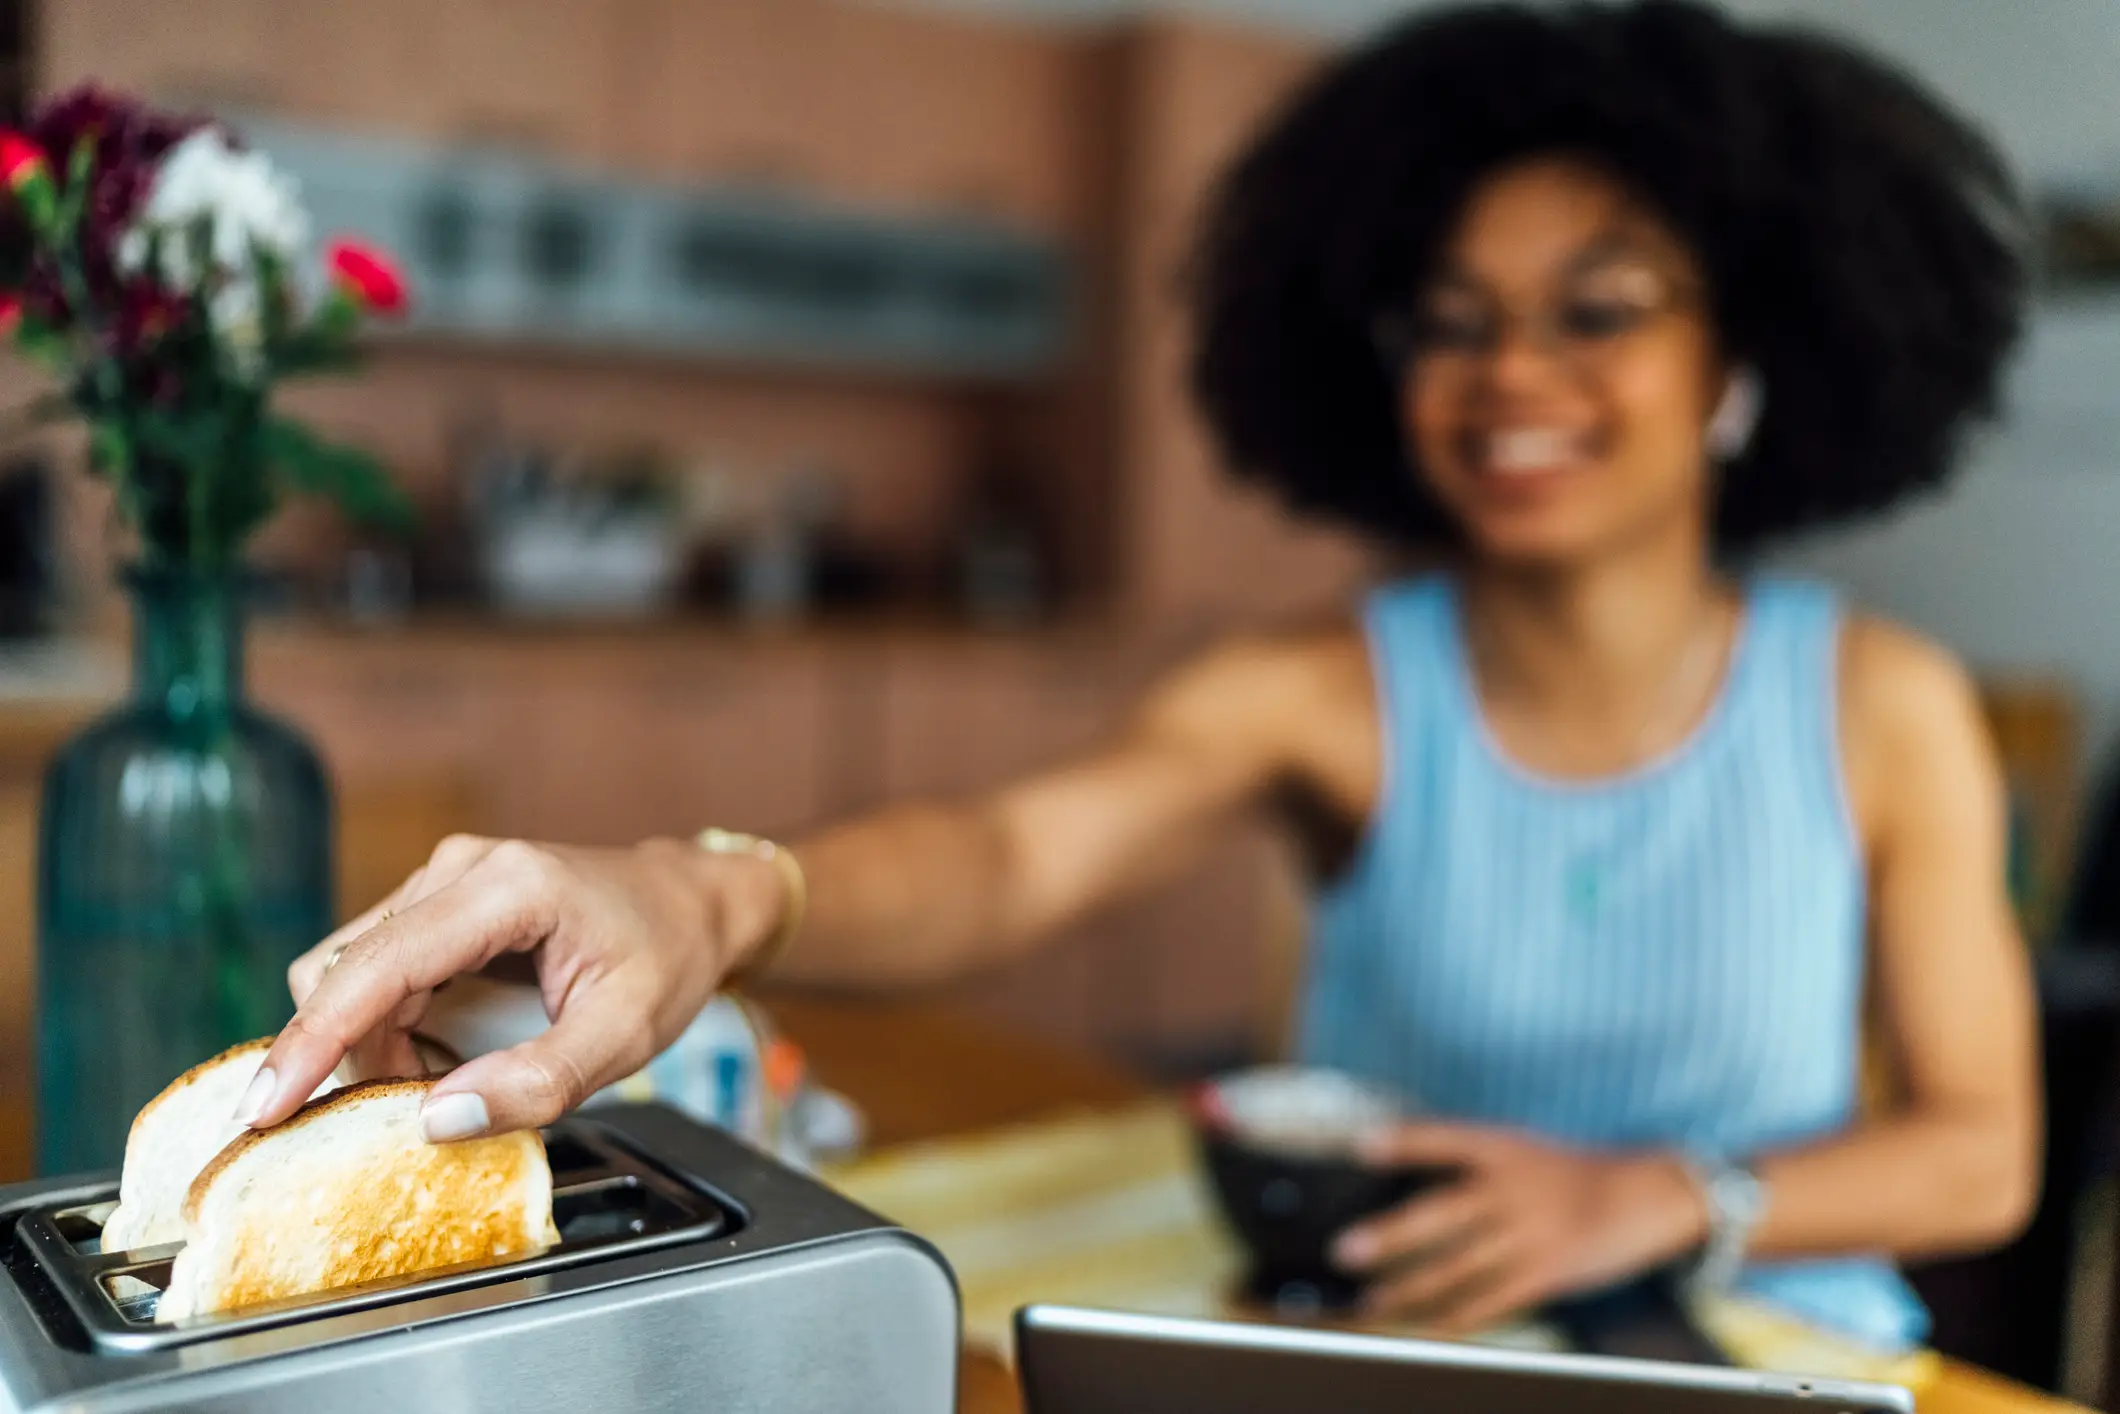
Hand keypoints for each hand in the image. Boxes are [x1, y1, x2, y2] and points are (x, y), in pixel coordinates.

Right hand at [239, 834, 788, 1140]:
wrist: (692, 904)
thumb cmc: (668, 960)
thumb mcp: (625, 1036)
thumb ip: (537, 1083)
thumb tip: (435, 1121)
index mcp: (507, 887)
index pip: (377, 966)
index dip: (313, 1040)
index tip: (264, 1108)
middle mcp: (460, 868)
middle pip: (347, 972)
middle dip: (354, 1055)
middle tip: (419, 1108)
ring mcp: (443, 877)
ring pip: (352, 973)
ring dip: (375, 1043)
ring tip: (450, 1075)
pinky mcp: (437, 900)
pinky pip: (376, 970)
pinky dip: (389, 1026)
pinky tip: (444, 1051)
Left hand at [1329, 1123, 1709, 1334]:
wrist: (1646, 1196)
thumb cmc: (1569, 1172)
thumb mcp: (1522, 1150)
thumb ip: (1472, 1165)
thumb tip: (1405, 1188)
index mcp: (1505, 1147)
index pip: (1446, 1139)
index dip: (1405, 1141)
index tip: (1361, 1146)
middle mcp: (1515, 1189)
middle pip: (1442, 1213)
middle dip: (1390, 1235)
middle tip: (1344, 1249)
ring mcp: (1532, 1233)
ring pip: (1458, 1266)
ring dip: (1408, 1288)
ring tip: (1369, 1303)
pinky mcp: (1547, 1273)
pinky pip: (1492, 1300)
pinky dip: (1454, 1317)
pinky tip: (1424, 1329)